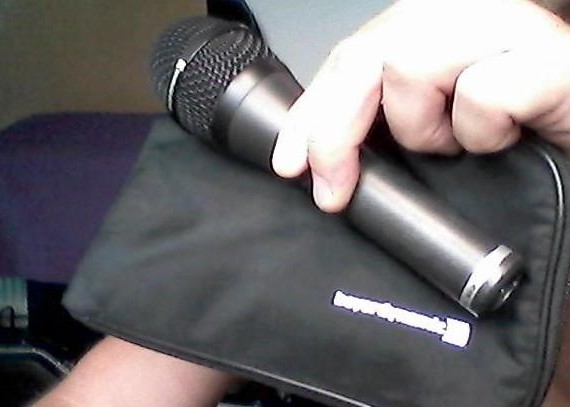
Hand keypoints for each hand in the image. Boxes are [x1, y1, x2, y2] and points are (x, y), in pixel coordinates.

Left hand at [272, 0, 569, 211]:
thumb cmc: (513, 142)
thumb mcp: (431, 134)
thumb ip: (381, 130)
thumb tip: (321, 164)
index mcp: (430, 32)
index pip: (348, 59)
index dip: (311, 113)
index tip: (290, 163)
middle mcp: (462, 18)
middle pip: (364, 56)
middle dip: (334, 131)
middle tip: (332, 189)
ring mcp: (505, 31)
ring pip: (410, 64)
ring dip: (421, 128)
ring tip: (453, 147)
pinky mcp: (548, 58)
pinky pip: (482, 92)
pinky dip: (481, 132)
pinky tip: (502, 139)